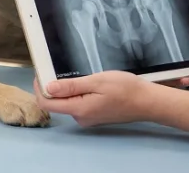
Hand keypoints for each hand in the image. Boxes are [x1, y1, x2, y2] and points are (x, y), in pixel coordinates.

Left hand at [34, 71, 158, 126]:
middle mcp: (81, 117)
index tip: (41, 74)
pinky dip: (77, 93)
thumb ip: (71, 86)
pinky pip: (78, 104)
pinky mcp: (94, 116)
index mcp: (79, 109)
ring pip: (67, 102)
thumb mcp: (96, 82)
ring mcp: (88, 118)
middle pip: (55, 103)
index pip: (46, 103)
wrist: (148, 101)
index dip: (40, 88)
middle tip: (59, 70)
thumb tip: (48, 88)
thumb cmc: (126, 89)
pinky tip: (89, 85)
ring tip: (81, 77)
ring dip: (66, 89)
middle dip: (52, 87)